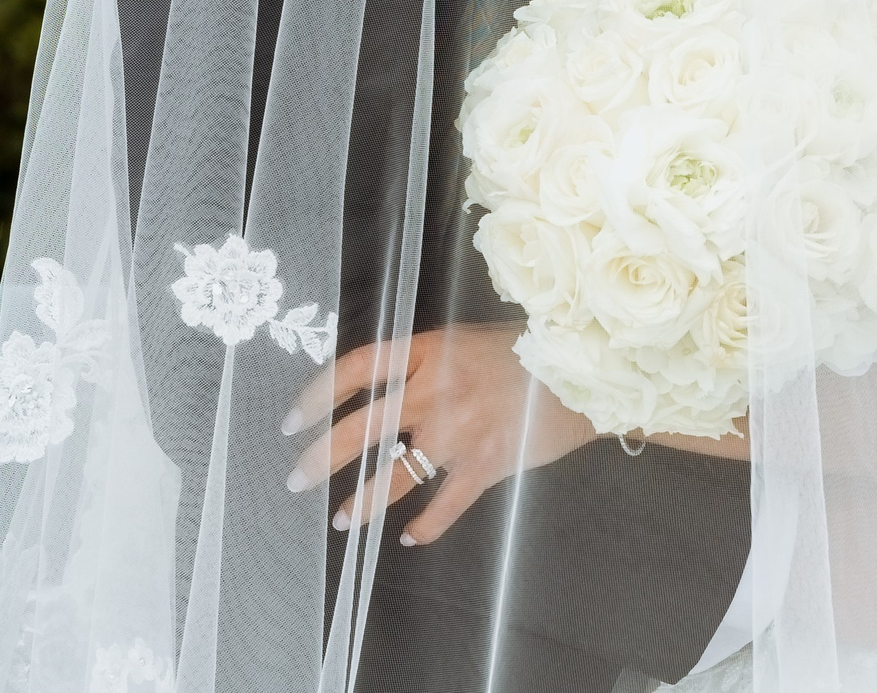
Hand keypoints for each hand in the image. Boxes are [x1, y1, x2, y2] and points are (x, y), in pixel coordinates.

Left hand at [281, 323, 596, 544]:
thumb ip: (424, 362)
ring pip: (396, 474)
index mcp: (429, 351)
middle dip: (321, 458)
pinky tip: (408, 536)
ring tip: (342, 519)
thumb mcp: (466, 340)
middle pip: (362, 427)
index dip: (317, 395)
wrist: (583, 371)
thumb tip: (378, 388)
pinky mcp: (487, 464)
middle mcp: (437, 390)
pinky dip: (424, 526)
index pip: (356, 369)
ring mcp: (460, 431)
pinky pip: (444, 505)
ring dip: (363, 502)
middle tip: (296, 479)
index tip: (292, 420)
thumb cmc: (524, 351)